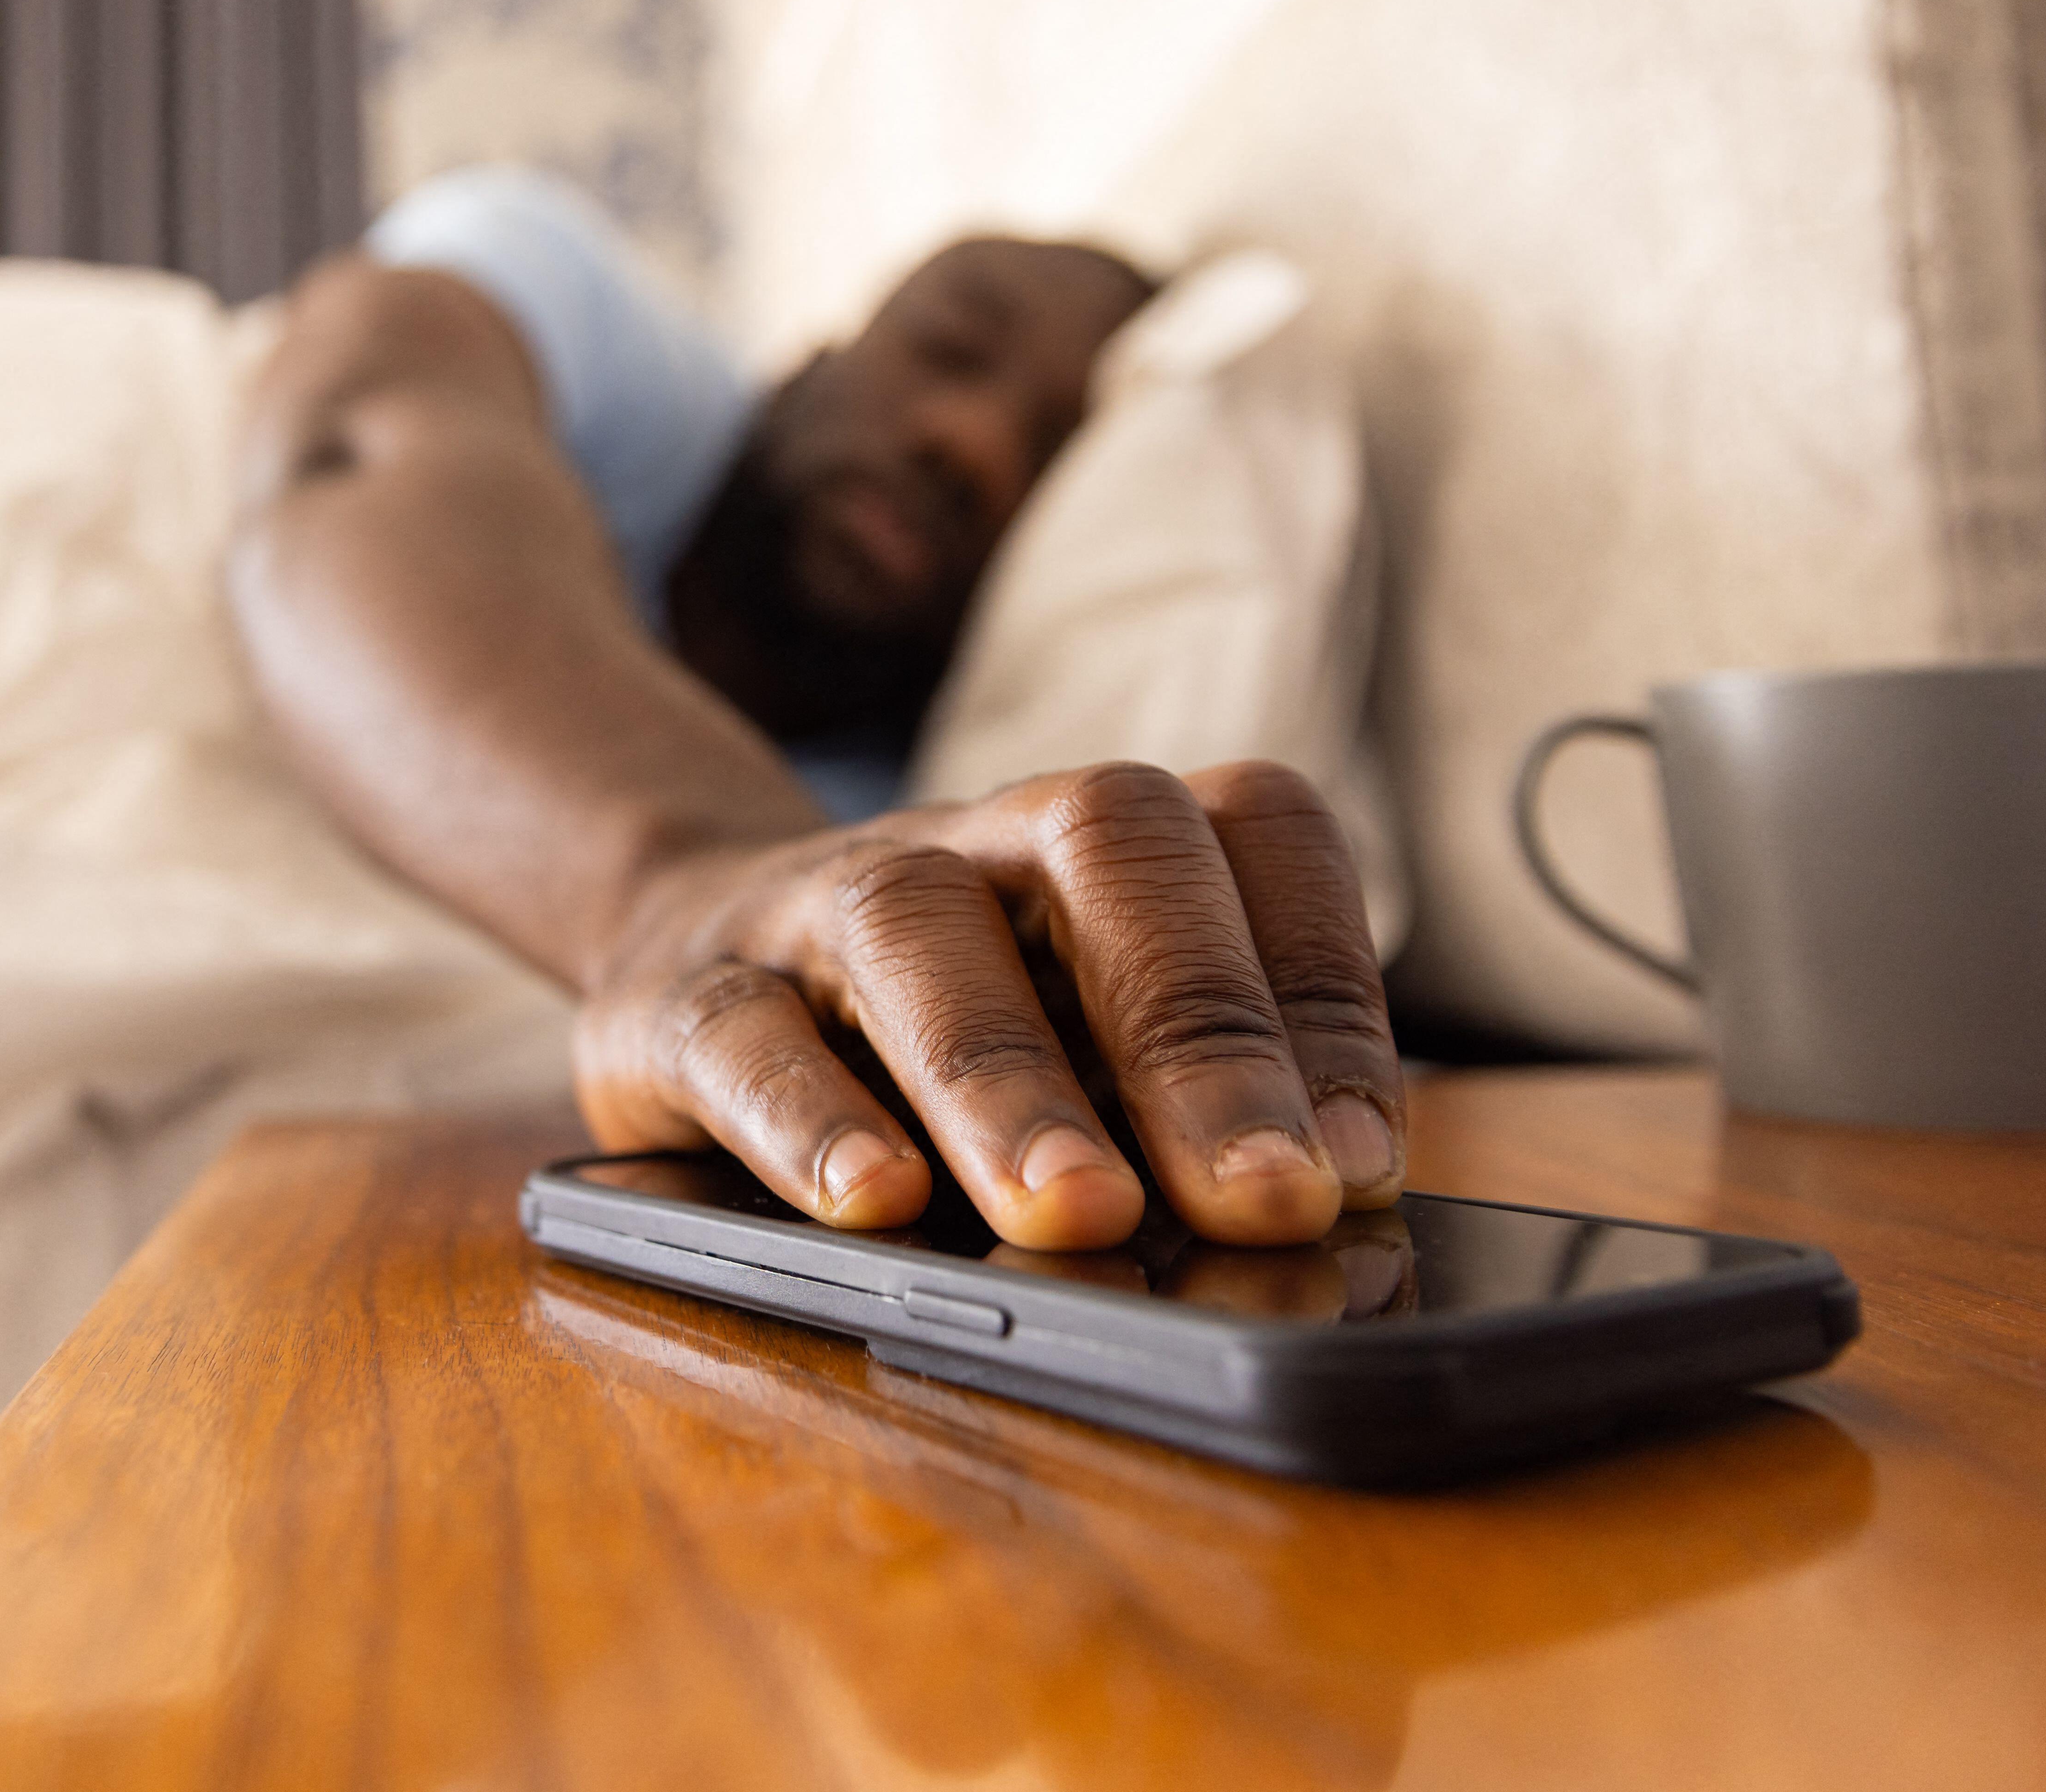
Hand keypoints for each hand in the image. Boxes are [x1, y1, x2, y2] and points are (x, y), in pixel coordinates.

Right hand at [575, 760, 1401, 1247]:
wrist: (686, 960)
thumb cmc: (947, 1036)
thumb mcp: (1091, 1050)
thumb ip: (1195, 1114)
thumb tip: (1327, 1214)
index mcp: (1102, 840)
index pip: (1253, 830)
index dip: (1324, 986)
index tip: (1359, 1160)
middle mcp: (977, 843)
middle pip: (1105, 841)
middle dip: (1199, 1025)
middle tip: (1265, 1200)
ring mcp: (818, 905)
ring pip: (915, 928)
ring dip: (1009, 1079)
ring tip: (1078, 1216)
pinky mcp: (686, 1001)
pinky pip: (742, 1035)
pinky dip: (808, 1122)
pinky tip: (872, 1208)